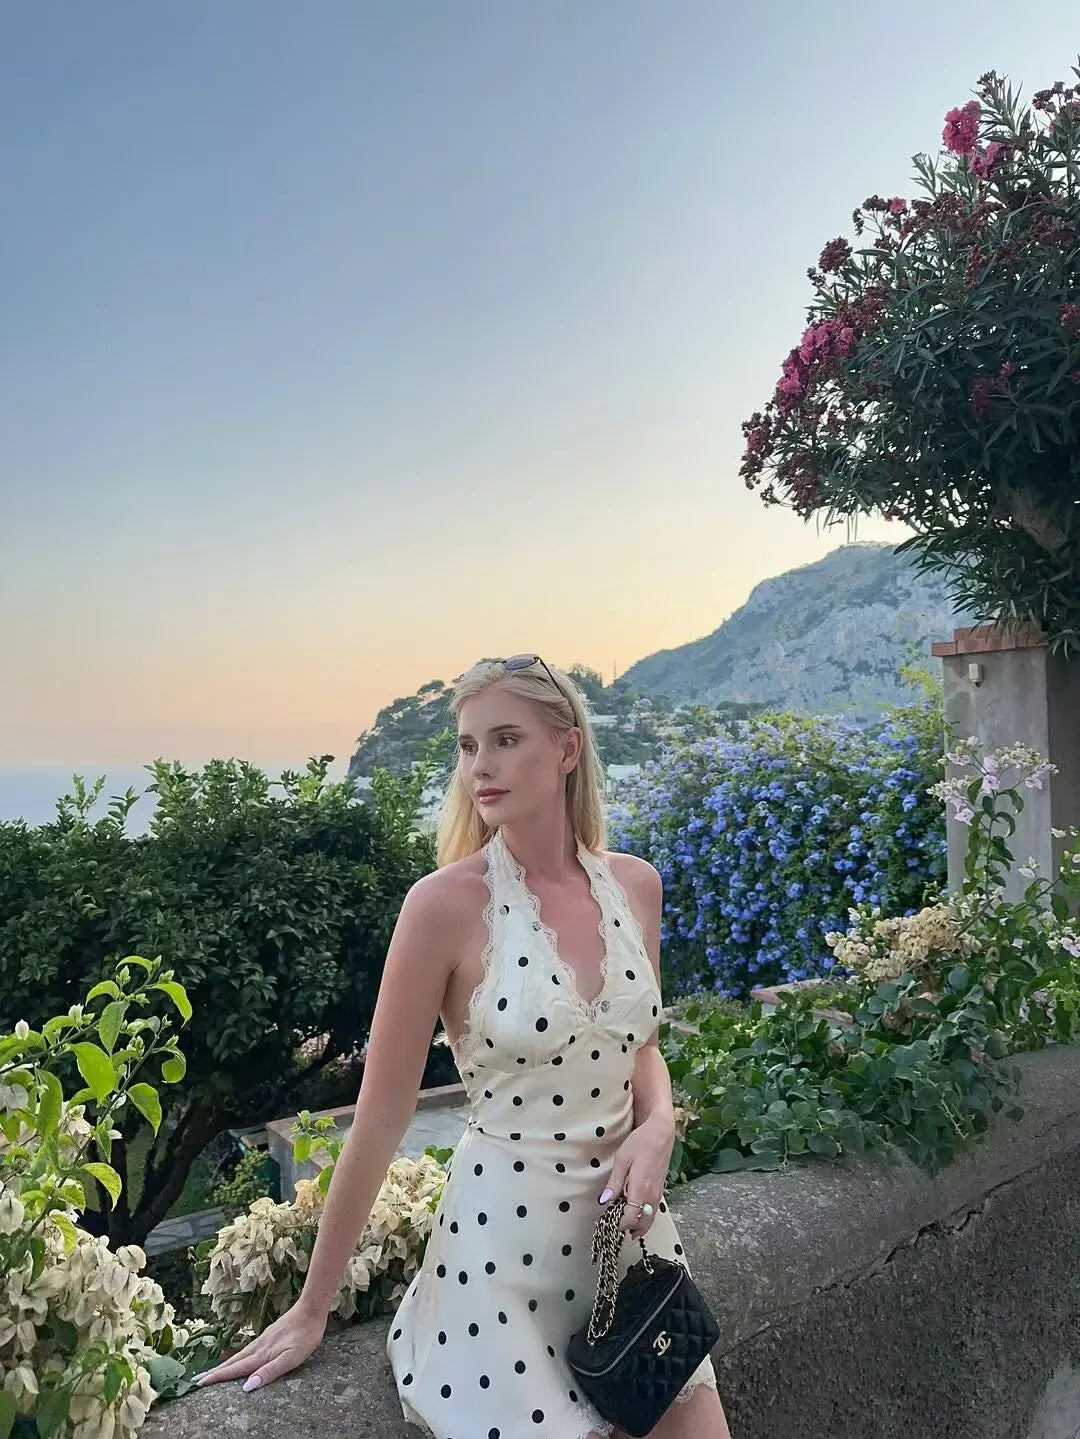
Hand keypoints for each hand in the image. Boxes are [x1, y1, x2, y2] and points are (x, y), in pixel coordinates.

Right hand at [193, 1301, 327, 1392]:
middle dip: (215, 1372)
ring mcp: (263, 1340)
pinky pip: (247, 1349)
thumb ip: (269, 1372)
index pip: (236, 1369)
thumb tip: (246, 1387)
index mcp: (262, 1355)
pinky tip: (239, 1357)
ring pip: (239, 1355)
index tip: (199, 1383)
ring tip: (213, 1372)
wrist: (312, 1309)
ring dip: (224, 1364)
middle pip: (233, 1361)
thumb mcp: (291, 1358)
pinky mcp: (269, 1335)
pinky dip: (237, 1357)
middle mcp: (259, 1347)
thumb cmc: (305, 1336)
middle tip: (197, 1380)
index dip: (218, 1377)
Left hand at [598, 1112, 674, 1237]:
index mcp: (640, 1190)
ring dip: (638, 1226)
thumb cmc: (640, 1143)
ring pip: (650, 1219)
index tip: (608, 1224)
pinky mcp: (661, 1190)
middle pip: (642, 1223)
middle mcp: (651, 1196)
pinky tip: (637, 1214)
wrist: (661, 1133)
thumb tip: (604, 1201)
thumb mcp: (622, 1160)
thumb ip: (614, 1182)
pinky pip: (653, 1211)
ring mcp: (658, 1194)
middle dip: (629, 1229)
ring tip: (626, 1228)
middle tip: (615, 1228)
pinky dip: (645, 1218)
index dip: (619, 1225)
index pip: (630, 1218)